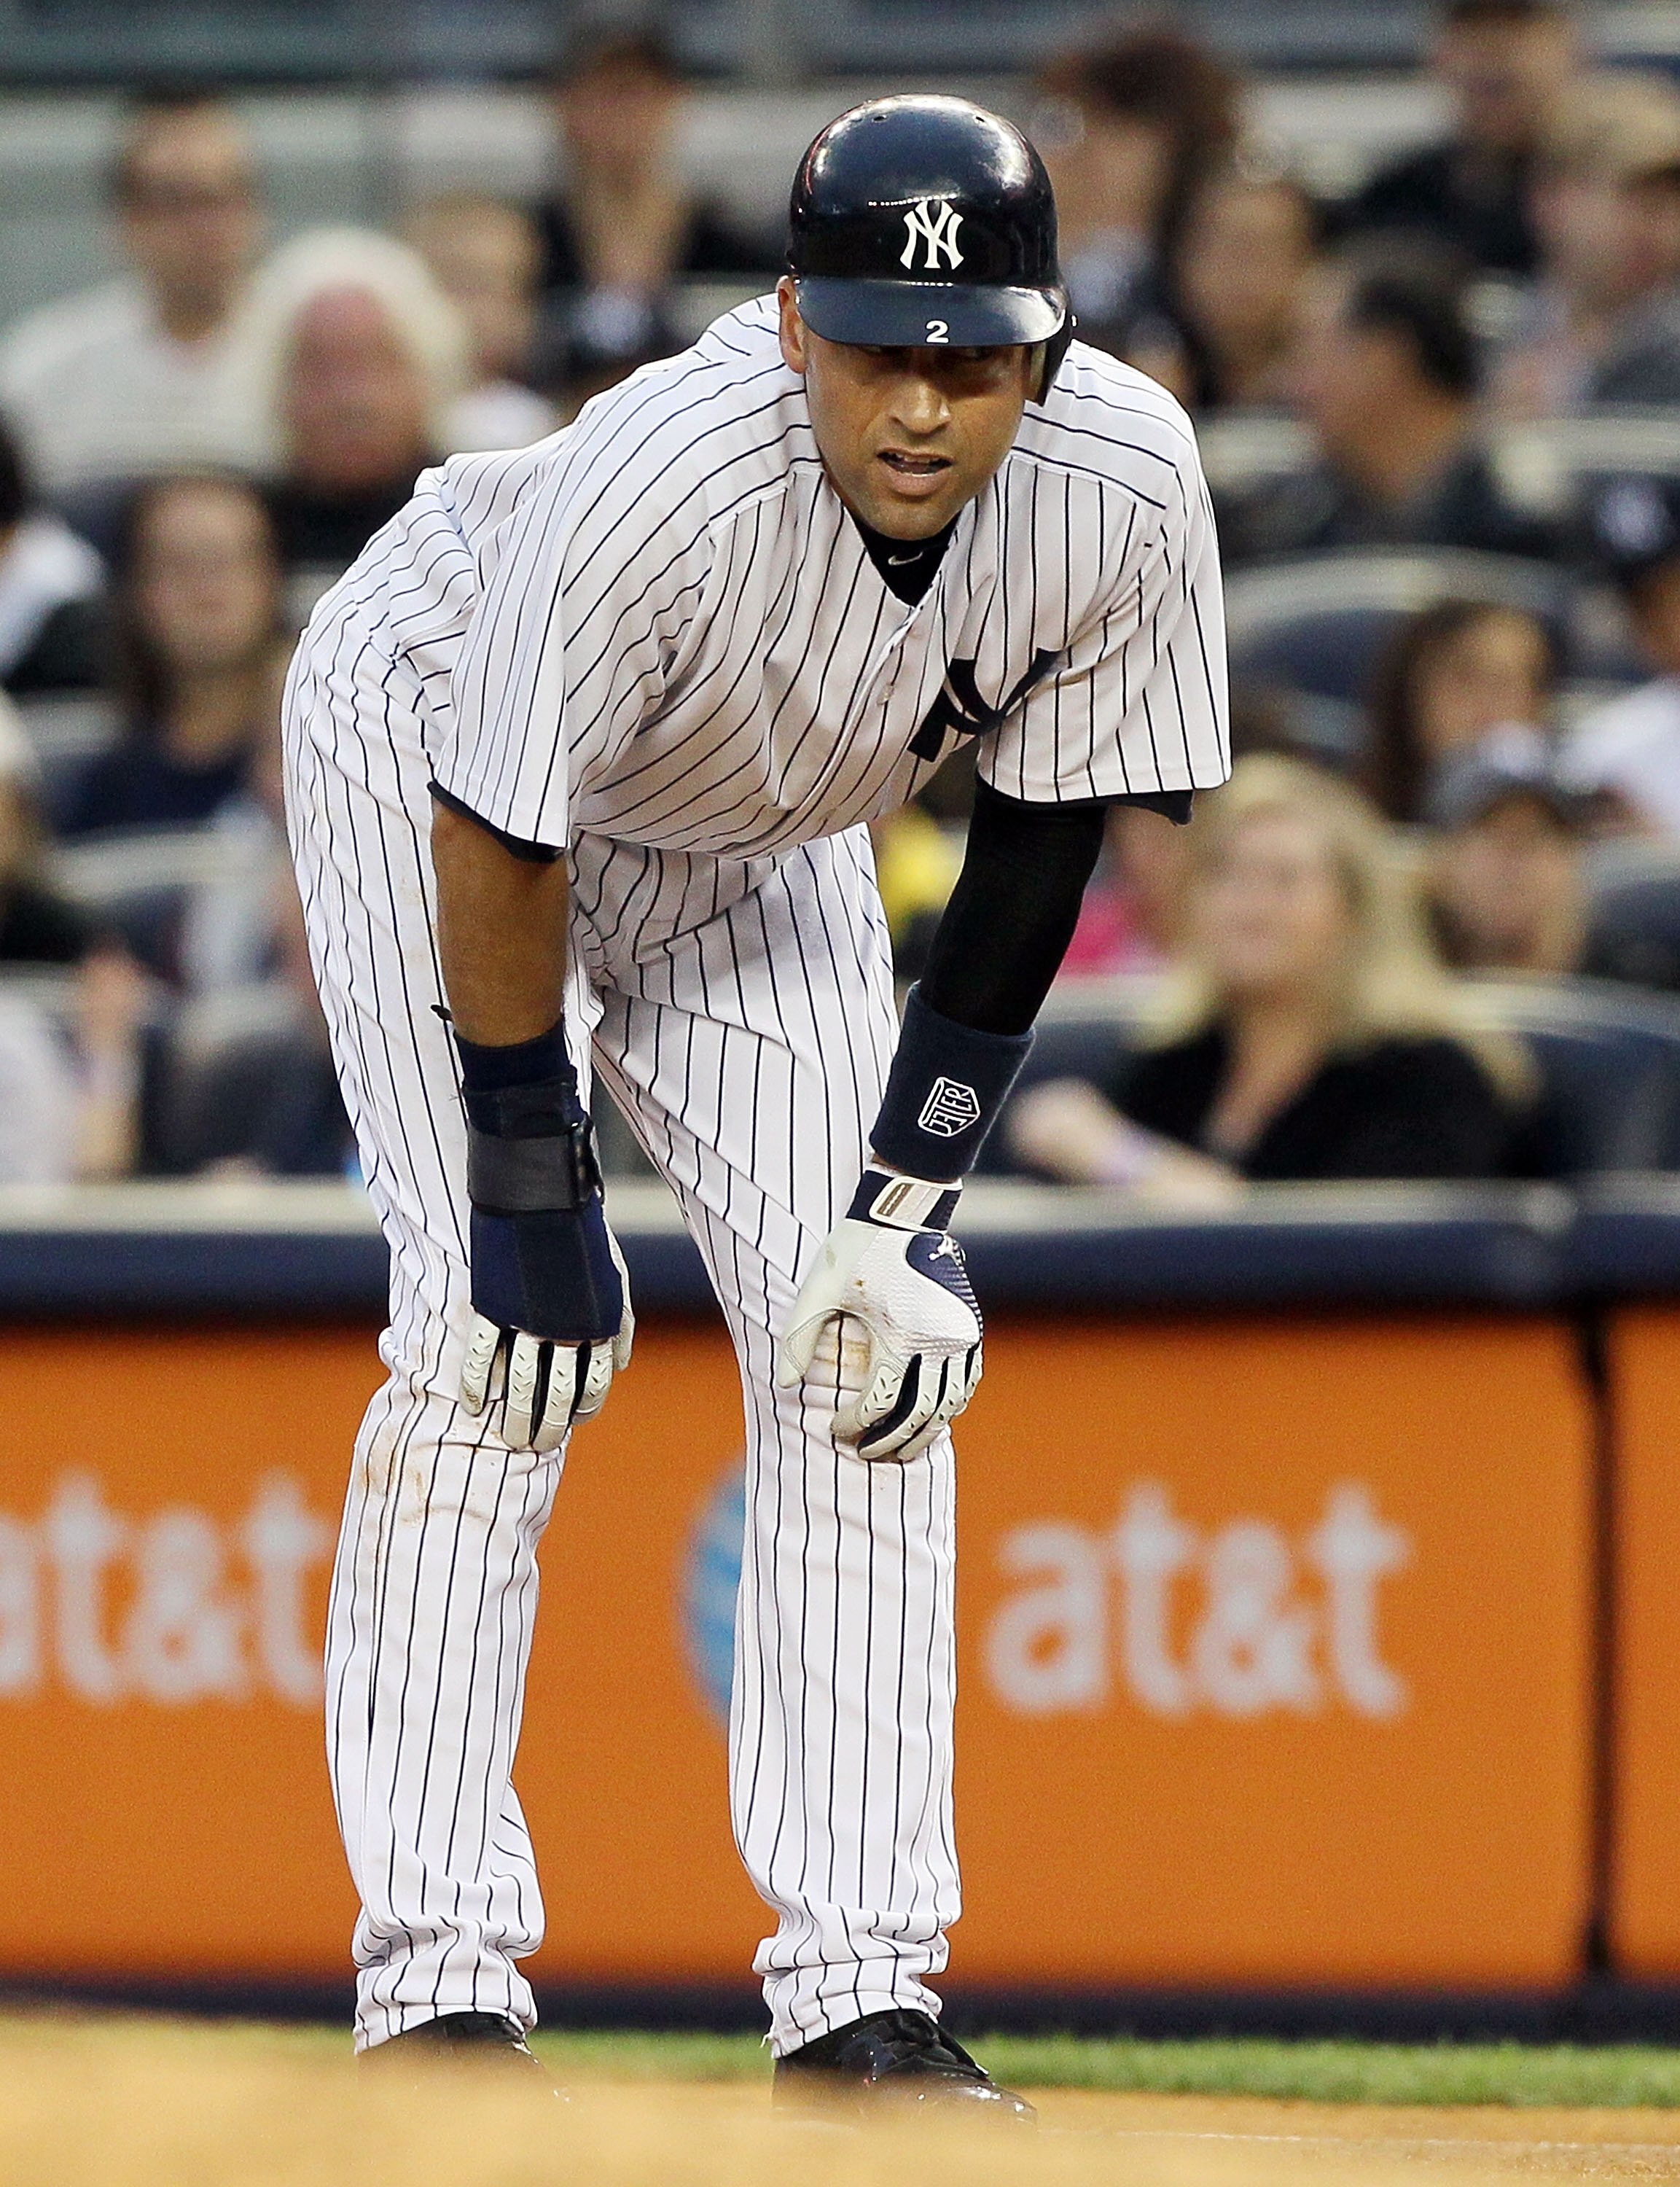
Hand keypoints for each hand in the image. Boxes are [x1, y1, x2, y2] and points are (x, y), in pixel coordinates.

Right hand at [460, 1200, 633, 1452]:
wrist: (540, 1195)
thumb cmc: (580, 1235)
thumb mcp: (613, 1277)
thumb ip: (620, 1322)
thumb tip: (622, 1364)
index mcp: (599, 1323)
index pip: (595, 1385)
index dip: (583, 1411)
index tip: (571, 1425)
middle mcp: (567, 1328)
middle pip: (558, 1395)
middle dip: (548, 1428)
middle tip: (535, 1445)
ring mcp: (528, 1319)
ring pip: (520, 1387)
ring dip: (515, 1419)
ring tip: (510, 1439)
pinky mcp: (493, 1308)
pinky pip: (484, 1360)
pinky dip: (479, 1388)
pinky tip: (476, 1406)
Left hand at [776, 1183, 982, 1462]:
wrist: (903, 1212)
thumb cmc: (856, 1250)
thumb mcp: (819, 1289)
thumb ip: (798, 1337)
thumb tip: (783, 1384)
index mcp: (901, 1334)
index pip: (880, 1401)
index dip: (854, 1423)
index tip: (836, 1429)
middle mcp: (938, 1340)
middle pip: (918, 1414)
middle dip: (889, 1440)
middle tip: (865, 1453)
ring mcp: (960, 1335)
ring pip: (949, 1405)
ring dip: (924, 1433)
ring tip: (898, 1448)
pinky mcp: (971, 1328)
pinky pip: (966, 1383)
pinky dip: (949, 1407)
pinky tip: (929, 1417)